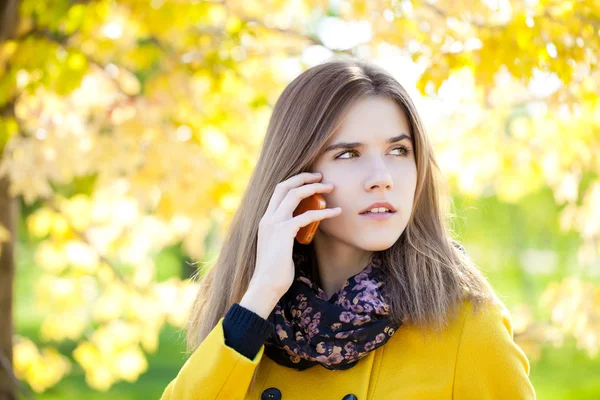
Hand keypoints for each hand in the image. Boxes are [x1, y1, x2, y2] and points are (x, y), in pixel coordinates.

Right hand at [251, 172, 340, 298]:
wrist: (266, 285)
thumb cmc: (276, 270)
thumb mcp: (280, 246)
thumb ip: (287, 233)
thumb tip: (302, 227)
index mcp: (266, 219)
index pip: (278, 191)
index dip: (294, 181)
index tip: (310, 180)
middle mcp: (268, 218)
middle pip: (285, 186)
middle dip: (304, 178)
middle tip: (321, 176)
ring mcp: (274, 223)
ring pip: (295, 195)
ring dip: (315, 188)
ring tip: (331, 188)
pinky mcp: (284, 232)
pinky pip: (307, 216)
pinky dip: (324, 212)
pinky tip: (336, 212)